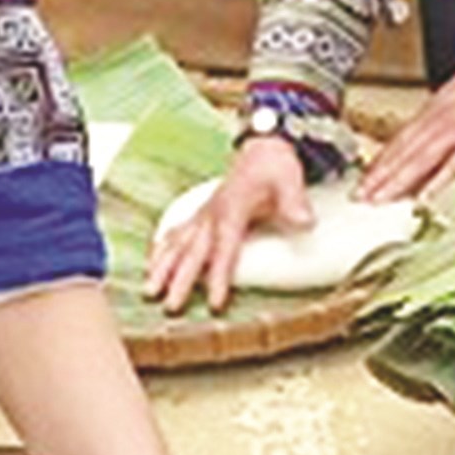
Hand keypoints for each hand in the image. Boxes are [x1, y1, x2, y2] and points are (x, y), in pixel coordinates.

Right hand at [144, 135, 309, 314]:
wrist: (264, 147)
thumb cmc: (275, 167)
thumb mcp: (289, 180)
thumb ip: (294, 203)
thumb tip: (305, 222)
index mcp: (232, 211)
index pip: (224, 250)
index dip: (218, 277)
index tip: (214, 303)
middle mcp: (211, 215)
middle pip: (193, 253)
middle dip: (180, 281)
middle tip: (170, 307)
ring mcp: (203, 214)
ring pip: (176, 244)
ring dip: (161, 268)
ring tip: (149, 292)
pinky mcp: (200, 214)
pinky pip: (175, 232)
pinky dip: (161, 249)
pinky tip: (151, 263)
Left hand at [357, 68, 454, 202]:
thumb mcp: (454, 93)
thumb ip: (438, 116)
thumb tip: (423, 136)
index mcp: (433, 109)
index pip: (400, 139)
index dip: (381, 160)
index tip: (366, 178)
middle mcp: (438, 120)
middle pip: (403, 151)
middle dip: (379, 174)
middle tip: (361, 195)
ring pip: (419, 159)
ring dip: (397, 180)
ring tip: (379, 199)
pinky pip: (454, 165)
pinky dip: (437, 182)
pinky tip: (424, 198)